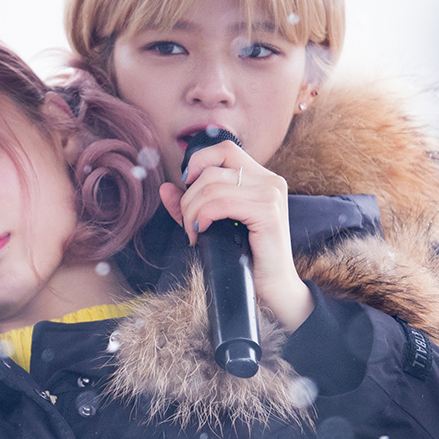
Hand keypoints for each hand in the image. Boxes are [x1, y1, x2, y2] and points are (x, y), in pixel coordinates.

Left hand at [159, 140, 313, 330]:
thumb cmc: (246, 258)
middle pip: (213, 168)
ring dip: (192, 211)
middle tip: (188, 223)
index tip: (185, 186)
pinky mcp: (268, 213)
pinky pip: (221, 203)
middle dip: (189, 196)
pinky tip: (201, 233)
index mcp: (261, 178)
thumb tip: (166, 188)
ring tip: (193, 233)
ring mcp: (271, 195)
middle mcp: (270, 181)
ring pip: (212, 186)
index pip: (225, 149)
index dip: (198, 161)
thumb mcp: (214, 226)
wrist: (272, 290)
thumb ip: (191, 205)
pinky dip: (203, 217)